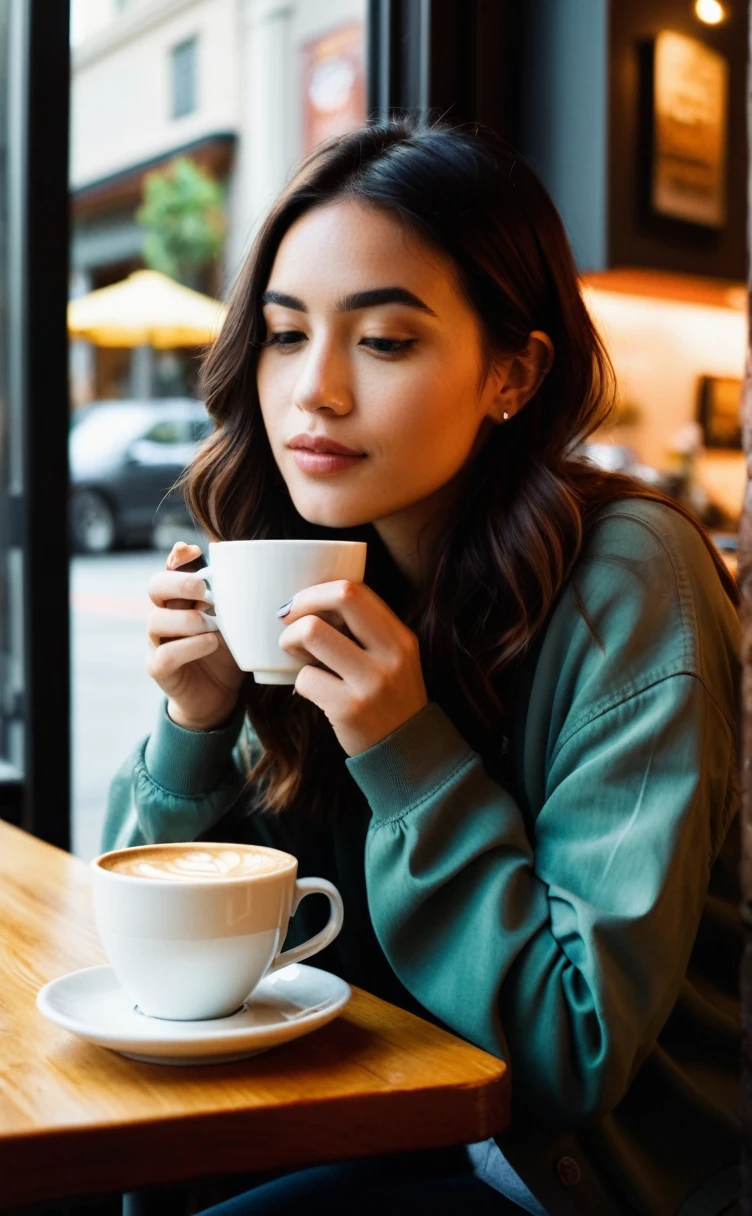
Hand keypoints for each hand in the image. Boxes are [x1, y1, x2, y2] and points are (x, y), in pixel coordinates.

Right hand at [146, 541, 245, 731]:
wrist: (218, 696)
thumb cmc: (228, 653)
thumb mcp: (238, 623)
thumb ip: (240, 601)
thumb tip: (269, 573)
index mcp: (182, 599)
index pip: (170, 570)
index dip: (177, 558)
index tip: (193, 550)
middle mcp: (164, 616)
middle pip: (155, 587)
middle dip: (178, 583)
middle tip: (202, 590)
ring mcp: (157, 642)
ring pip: (157, 620)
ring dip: (188, 619)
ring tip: (214, 626)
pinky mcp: (158, 668)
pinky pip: (165, 654)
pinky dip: (189, 647)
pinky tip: (210, 643)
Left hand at [278, 580, 427, 756]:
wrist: (405, 753)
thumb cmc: (387, 701)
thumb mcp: (392, 661)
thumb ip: (366, 633)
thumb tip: (313, 604)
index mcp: (400, 638)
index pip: (357, 590)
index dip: (319, 590)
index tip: (300, 603)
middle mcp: (391, 655)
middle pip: (341, 596)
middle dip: (303, 602)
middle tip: (287, 619)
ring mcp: (371, 682)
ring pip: (313, 633)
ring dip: (291, 640)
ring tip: (296, 655)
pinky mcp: (349, 708)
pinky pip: (305, 678)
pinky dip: (300, 682)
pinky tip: (312, 691)